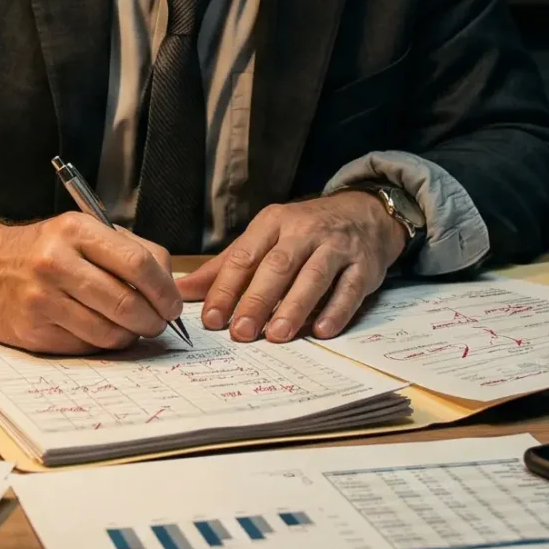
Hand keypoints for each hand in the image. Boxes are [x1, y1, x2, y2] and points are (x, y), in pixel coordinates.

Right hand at [0, 206, 183, 354]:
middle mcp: (55, 262)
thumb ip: (131, 251)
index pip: (137, 263)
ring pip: (108, 331)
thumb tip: (171, 286)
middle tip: (158, 323)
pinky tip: (100, 331)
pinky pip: (85, 346)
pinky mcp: (32, 331)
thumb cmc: (44, 250)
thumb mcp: (83, 233)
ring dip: (130, 336)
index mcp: (74, 230)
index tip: (173, 304)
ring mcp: (41, 299)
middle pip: (126, 302)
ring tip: (131, 328)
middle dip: (153, 319)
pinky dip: (102, 344)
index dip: (164, 290)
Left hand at [178, 191, 404, 341]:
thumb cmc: (305, 232)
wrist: (365, 213)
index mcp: (273, 223)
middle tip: (241, 332)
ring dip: (294, 307)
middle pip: (277, 266)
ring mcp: (337, 246)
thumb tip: (183, 290)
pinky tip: (321, 331)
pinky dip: (336, 310)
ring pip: (313, 276)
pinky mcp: (364, 265)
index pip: (244, 256)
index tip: (212, 318)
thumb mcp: (265, 238)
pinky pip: (349, 289)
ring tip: (277, 335)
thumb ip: (226, 266)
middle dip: (257, 300)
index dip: (226, 288)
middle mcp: (305, 231)